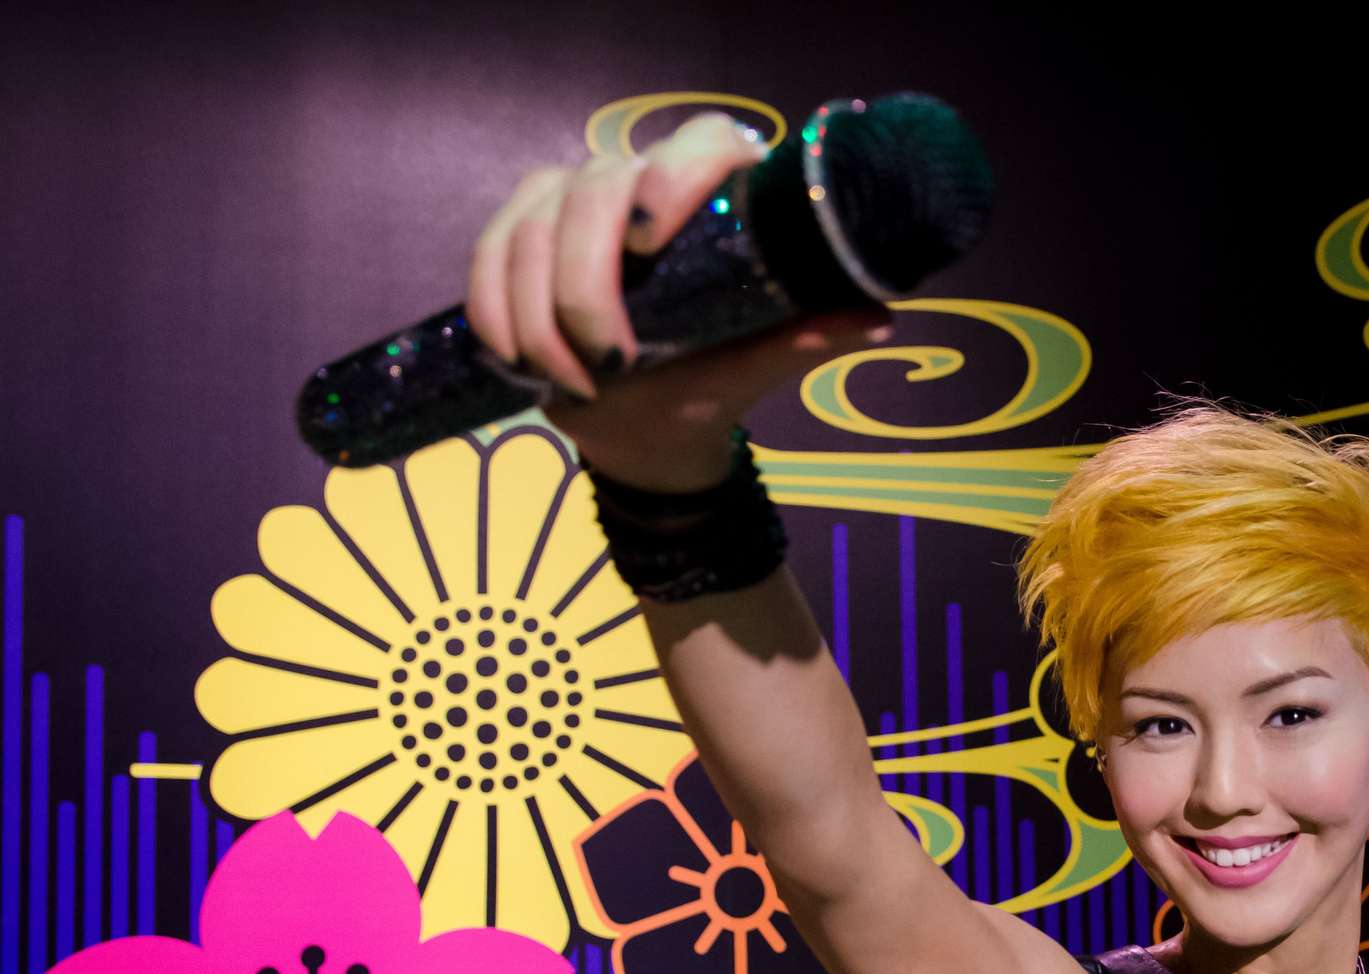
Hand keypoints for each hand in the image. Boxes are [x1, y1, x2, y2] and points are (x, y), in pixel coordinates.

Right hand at [463, 111, 894, 489]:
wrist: (646, 435)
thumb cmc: (709, 390)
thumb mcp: (752, 369)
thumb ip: (803, 339)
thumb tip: (878, 318)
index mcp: (713, 200)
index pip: (700, 142)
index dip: (671, 177)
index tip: (649, 245)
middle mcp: (642, 184)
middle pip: (594, 187)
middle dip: (585, 284)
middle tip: (610, 367)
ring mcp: (574, 203)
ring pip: (532, 224)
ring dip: (538, 313)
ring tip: (574, 384)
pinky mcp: (522, 234)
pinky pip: (490, 250)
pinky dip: (495, 307)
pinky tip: (516, 358)